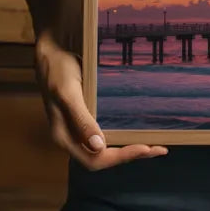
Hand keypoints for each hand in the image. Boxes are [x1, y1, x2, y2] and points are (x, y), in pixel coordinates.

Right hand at [34, 29, 167, 169]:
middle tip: (159, 149)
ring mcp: (78, 127)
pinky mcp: (85, 116)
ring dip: (128, 147)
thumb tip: (99, 147)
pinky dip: (122, 134)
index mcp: (65, 137)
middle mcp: (72, 137)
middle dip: (130, 155)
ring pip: (105, 148)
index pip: (95, 160)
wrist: (50, 51)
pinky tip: (135, 129)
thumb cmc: (58, 69)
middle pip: (103, 158)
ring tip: (153, 144)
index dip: (121, 157)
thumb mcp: (68, 93)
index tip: (145, 148)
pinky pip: (105, 132)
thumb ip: (81, 120)